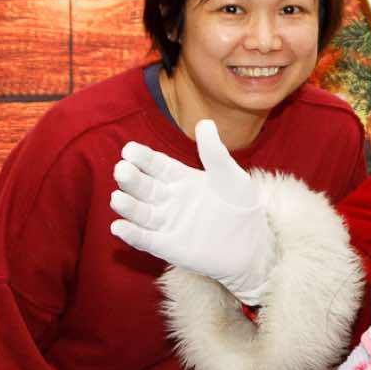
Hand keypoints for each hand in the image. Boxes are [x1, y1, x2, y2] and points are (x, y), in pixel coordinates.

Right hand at [107, 120, 275, 304]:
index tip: (129, 150)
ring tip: (118, 198)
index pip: (155, 164)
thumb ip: (214, 153)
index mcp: (180, 178)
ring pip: (140, 212)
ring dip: (127, 206)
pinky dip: (131, 234)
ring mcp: (165, 222)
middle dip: (131, 178)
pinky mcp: (167, 246)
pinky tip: (118, 227)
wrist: (252, 245)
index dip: (142, 157)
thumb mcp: (230, 176)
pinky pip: (145, 240)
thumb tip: (204, 122)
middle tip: (122, 170)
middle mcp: (167, 199)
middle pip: (143, 186)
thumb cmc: (242, 206)